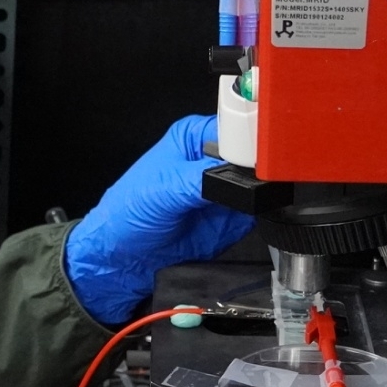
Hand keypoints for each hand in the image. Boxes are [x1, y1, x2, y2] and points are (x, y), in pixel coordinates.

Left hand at [63, 115, 254, 323]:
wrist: (122, 258)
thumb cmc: (128, 213)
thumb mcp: (163, 190)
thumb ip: (201, 180)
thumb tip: (236, 177)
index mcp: (195, 137)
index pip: (237, 129)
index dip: (252, 141)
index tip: (261, 156)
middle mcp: (214, 159)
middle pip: (255, 156)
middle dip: (261, 169)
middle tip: (258, 181)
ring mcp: (225, 190)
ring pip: (261, 184)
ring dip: (263, 192)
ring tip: (252, 200)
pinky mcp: (233, 218)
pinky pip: (258, 212)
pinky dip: (260, 215)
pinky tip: (251, 216)